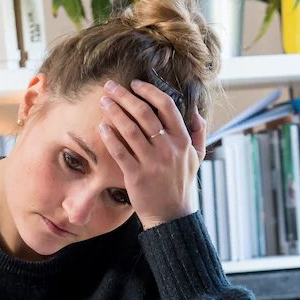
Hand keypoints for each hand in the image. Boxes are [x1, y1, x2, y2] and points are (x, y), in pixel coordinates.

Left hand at [97, 79, 207, 228]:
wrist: (171, 215)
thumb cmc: (181, 184)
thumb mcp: (197, 158)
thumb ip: (197, 133)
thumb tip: (196, 111)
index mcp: (182, 140)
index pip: (167, 106)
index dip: (149, 91)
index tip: (135, 84)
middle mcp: (168, 149)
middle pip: (144, 113)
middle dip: (125, 96)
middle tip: (110, 86)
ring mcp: (152, 162)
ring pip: (130, 129)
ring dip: (114, 111)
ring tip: (103, 102)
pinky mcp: (136, 176)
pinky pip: (120, 152)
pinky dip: (109, 137)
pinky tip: (101, 127)